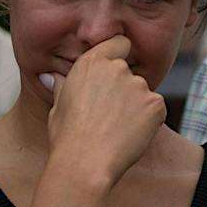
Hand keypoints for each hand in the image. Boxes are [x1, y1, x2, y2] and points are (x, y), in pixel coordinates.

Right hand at [45, 36, 166, 191]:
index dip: (119, 55)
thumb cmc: (67, 137)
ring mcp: (139, 85)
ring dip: (135, 105)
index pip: (119, 43)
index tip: (113, 72)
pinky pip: (154, 108)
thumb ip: (63, 86)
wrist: (85, 163)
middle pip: (129, 72)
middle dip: (123, 88)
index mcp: (92, 63)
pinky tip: (129, 134)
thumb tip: (50, 76)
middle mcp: (118, 69)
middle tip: (108, 114)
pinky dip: (147, 119)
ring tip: (115, 128)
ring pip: (142, 92)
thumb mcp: (57, 106)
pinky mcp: (155, 103)